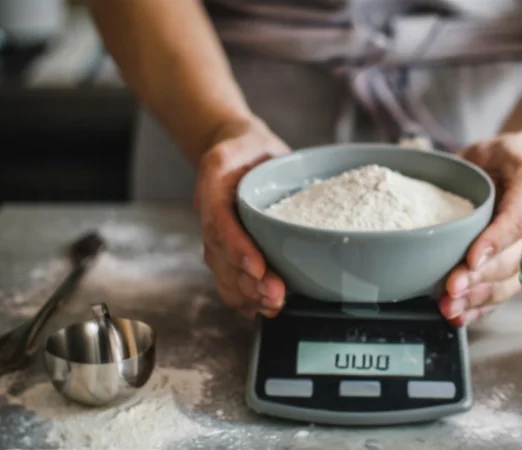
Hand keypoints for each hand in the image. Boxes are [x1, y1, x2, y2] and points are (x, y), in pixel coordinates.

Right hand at [194, 118, 290, 318]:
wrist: (239, 154)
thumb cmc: (249, 148)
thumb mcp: (250, 138)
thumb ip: (255, 155)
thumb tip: (257, 179)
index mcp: (213, 186)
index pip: (219, 223)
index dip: (237, 248)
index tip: (257, 267)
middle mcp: (211, 215)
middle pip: (220, 257)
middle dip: (247, 281)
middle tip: (276, 295)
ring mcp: (218, 236)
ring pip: (223, 274)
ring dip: (247, 294)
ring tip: (274, 304)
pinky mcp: (229, 251)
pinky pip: (229, 280)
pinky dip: (245, 299)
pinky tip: (263, 308)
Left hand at [440, 132, 521, 326]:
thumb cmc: (505, 156)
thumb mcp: (489, 146)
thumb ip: (465, 162)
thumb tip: (426, 171)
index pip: (516, 220)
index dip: (495, 242)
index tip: (472, 258)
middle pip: (511, 259)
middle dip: (480, 278)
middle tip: (451, 288)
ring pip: (508, 281)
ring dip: (478, 299)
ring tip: (450, 308)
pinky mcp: (512, 262)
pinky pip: (501, 290)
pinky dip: (480, 308)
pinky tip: (458, 317)